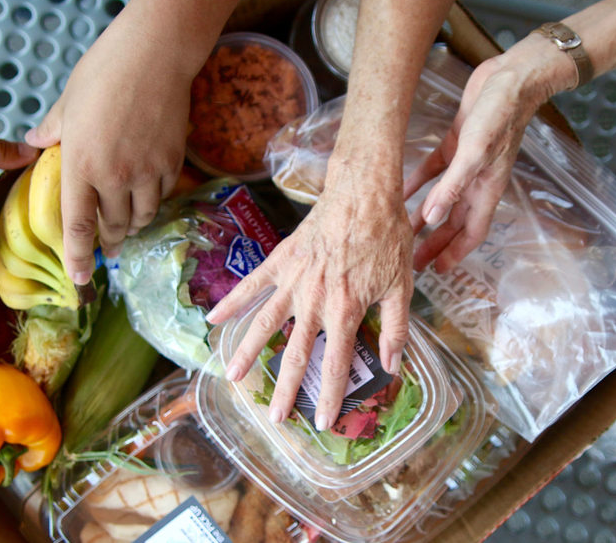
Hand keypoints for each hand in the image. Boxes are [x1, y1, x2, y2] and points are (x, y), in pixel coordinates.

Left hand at [25, 40, 186, 284]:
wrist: (154, 56)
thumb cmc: (104, 73)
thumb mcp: (67, 102)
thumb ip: (52, 130)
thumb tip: (34, 142)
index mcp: (80, 165)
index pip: (76, 225)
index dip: (78, 258)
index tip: (79, 279)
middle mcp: (114, 177)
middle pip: (113, 226)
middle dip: (110, 242)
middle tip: (107, 248)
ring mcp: (146, 172)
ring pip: (142, 215)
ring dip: (133, 224)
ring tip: (128, 223)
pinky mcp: (172, 162)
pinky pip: (163, 194)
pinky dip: (154, 200)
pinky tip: (150, 193)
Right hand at [208, 172, 413, 432]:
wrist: (364, 194)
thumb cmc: (387, 238)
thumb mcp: (402, 285)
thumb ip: (396, 328)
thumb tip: (394, 364)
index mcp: (346, 310)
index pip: (337, 363)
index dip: (331, 396)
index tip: (323, 422)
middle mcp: (315, 301)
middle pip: (296, 353)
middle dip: (286, 389)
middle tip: (276, 418)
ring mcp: (294, 280)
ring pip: (266, 323)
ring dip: (249, 352)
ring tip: (233, 377)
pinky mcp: (280, 260)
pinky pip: (252, 284)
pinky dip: (232, 302)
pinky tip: (213, 319)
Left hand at [405, 38, 571, 272]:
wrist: (511, 79)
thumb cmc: (500, 116)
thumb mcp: (474, 153)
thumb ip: (452, 187)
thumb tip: (432, 220)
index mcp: (487, 190)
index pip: (470, 233)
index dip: (454, 254)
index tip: (436, 271)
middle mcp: (477, 181)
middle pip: (453, 222)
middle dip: (434, 243)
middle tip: (412, 261)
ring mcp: (466, 163)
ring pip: (441, 199)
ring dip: (423, 216)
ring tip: (402, 231)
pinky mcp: (456, 143)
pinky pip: (433, 170)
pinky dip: (418, 182)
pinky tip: (400, 189)